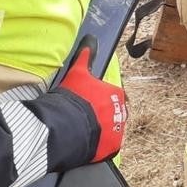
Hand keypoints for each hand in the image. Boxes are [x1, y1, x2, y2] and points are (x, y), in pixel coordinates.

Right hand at [58, 41, 126, 163]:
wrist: (64, 126)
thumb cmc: (71, 98)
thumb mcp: (77, 73)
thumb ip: (85, 55)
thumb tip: (91, 39)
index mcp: (117, 93)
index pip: (111, 96)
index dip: (97, 100)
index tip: (86, 104)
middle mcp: (121, 112)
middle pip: (112, 113)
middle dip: (99, 115)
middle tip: (82, 118)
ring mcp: (118, 131)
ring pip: (110, 130)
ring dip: (99, 130)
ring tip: (81, 131)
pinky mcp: (112, 147)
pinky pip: (108, 146)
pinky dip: (98, 145)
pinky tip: (86, 142)